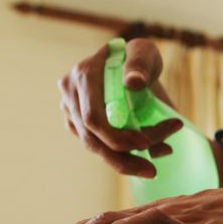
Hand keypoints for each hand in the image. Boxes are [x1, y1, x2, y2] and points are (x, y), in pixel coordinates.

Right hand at [58, 39, 183, 176]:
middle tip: (152, 171)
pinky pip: (96, 146)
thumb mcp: (146, 53)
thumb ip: (141, 63)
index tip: (147, 142)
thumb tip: (133, 82)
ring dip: (122, 162)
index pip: (93, 117)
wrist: (133, 67)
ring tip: (150, 170)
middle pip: (90, 138)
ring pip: (92, 146)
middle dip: (122, 158)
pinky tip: (142, 160)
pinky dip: (119, 157)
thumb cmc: (141, 58)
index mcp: (84, 74)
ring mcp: (70, 108)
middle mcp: (71, 92)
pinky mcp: (76, 122)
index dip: (117, 136)